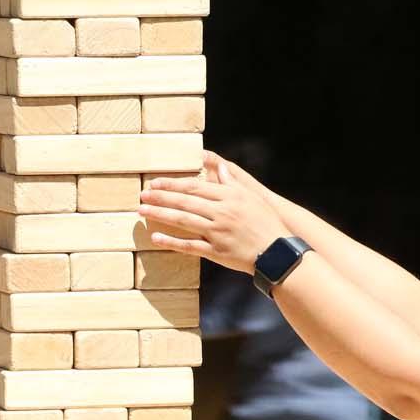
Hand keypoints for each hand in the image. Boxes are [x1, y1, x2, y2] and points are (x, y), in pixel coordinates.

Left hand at [140, 157, 294, 273]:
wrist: (277, 251)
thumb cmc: (266, 222)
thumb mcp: (251, 197)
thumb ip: (232, 183)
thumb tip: (219, 167)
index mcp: (228, 197)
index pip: (194, 187)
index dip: (172, 185)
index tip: (155, 183)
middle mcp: (221, 213)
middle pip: (185, 202)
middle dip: (160, 198)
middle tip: (142, 195)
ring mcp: (217, 233)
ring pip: (183, 221)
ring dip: (160, 215)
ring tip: (142, 211)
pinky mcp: (216, 251)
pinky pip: (189, 246)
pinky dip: (171, 242)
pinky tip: (156, 238)